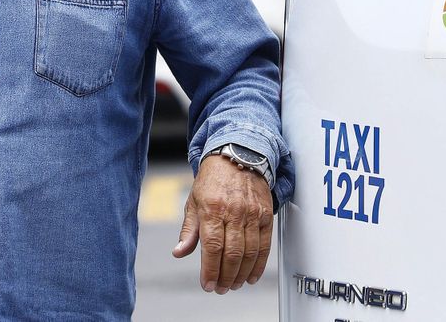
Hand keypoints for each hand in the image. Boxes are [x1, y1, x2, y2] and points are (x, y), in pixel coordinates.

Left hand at [171, 154, 273, 293]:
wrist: (237, 156)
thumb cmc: (213, 180)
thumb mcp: (194, 202)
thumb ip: (188, 230)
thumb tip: (179, 252)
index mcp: (212, 209)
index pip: (212, 247)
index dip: (210, 270)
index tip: (207, 284)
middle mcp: (233, 211)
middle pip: (232, 253)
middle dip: (225, 277)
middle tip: (221, 288)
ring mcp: (252, 213)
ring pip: (249, 252)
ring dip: (241, 274)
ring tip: (234, 285)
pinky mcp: (265, 214)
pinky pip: (264, 245)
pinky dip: (259, 264)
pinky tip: (251, 276)